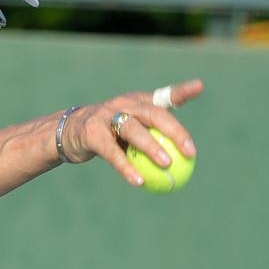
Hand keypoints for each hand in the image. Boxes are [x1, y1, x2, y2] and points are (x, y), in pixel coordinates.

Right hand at [61, 79, 203, 185]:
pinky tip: (138, 181)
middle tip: (190, 152)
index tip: (199, 87)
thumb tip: (186, 157)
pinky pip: (112, 152)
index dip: (181, 91)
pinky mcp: (92, 133)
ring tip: (167, 164)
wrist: (69, 132)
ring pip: (133, 130)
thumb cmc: (108, 132)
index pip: (162, 96)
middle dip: (173, 131)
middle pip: (152, 113)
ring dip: (152, 147)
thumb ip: (153, 136)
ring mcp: (105, 116)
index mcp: (135, 101)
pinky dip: (126, 167)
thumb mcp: (130, 127)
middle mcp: (122, 104)